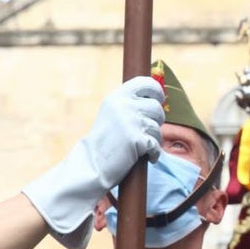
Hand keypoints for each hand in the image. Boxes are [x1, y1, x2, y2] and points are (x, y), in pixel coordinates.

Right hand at [22, 76, 164, 248]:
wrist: (90, 165)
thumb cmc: (105, 141)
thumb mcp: (113, 114)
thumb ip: (131, 104)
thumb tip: (159, 98)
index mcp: (116, 96)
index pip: (146, 83)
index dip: (156, 91)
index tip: (158, 100)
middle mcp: (123, 105)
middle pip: (157, 107)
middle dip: (156, 121)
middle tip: (145, 132)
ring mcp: (130, 121)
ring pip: (158, 127)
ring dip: (153, 139)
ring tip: (140, 146)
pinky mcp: (136, 139)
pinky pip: (156, 144)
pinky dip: (154, 154)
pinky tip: (147, 157)